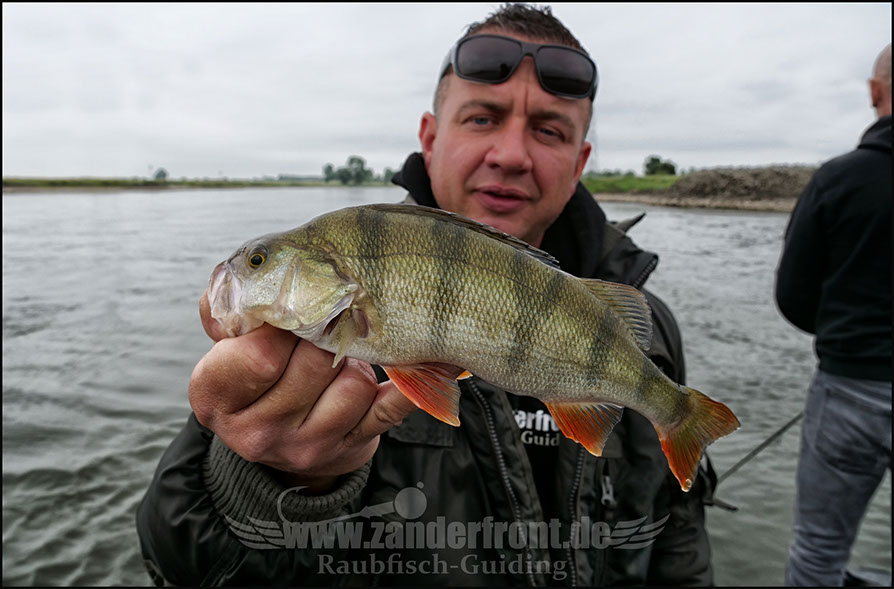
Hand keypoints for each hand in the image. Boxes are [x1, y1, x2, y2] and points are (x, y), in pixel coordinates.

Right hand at [190, 290, 418, 492]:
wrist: (280, 438)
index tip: (292, 309)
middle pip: (314, 364)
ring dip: (355, 363)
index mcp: (215, 397)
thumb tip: (247, 278)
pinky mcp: (349, 449)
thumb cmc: (256, 372)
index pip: (260, 354)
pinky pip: (390, 409)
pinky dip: (407, 386)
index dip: (283, 323)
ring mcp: (306, 447)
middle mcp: (256, 432)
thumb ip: (226, 308)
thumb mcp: (227, 343)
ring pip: (354, 386)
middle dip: (325, 336)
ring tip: (340, 358)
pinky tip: (419, 364)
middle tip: (325, 325)